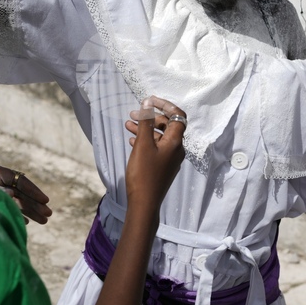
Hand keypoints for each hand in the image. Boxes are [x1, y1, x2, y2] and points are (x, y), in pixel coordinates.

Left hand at [0, 161, 51, 224]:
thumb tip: (16, 197)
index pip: (18, 179)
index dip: (33, 191)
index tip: (46, 201)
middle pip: (19, 190)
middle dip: (34, 203)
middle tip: (49, 215)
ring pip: (14, 198)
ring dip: (28, 209)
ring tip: (43, 220)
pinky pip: (4, 204)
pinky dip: (15, 212)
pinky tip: (25, 221)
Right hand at [123, 96, 185, 210]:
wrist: (144, 203)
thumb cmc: (144, 173)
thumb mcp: (143, 145)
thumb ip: (146, 122)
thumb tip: (147, 103)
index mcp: (175, 142)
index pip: (177, 115)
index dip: (164, 105)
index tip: (148, 101)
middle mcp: (176, 149)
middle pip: (167, 125)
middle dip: (151, 117)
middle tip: (133, 114)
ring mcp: (170, 159)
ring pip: (159, 137)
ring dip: (145, 128)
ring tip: (128, 125)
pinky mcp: (162, 166)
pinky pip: (156, 148)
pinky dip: (146, 141)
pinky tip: (132, 140)